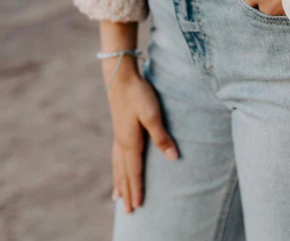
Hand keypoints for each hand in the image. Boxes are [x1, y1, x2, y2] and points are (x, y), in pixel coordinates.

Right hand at [104, 55, 178, 213]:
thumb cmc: (139, 94)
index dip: (137, 189)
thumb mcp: (153, 114)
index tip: (138, 207)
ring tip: (117, 198)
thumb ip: (162, 137)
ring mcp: (118, 136)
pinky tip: (117, 169)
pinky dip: (116, 169)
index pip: (135, 172)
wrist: (121, 77)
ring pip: (118, 166)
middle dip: (127, 192)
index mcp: (130, 142)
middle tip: (128, 212)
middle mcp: (121, 143)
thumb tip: (173, 158)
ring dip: (119, 183)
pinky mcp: (119, 129)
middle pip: (124, 173)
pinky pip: (116, 156)